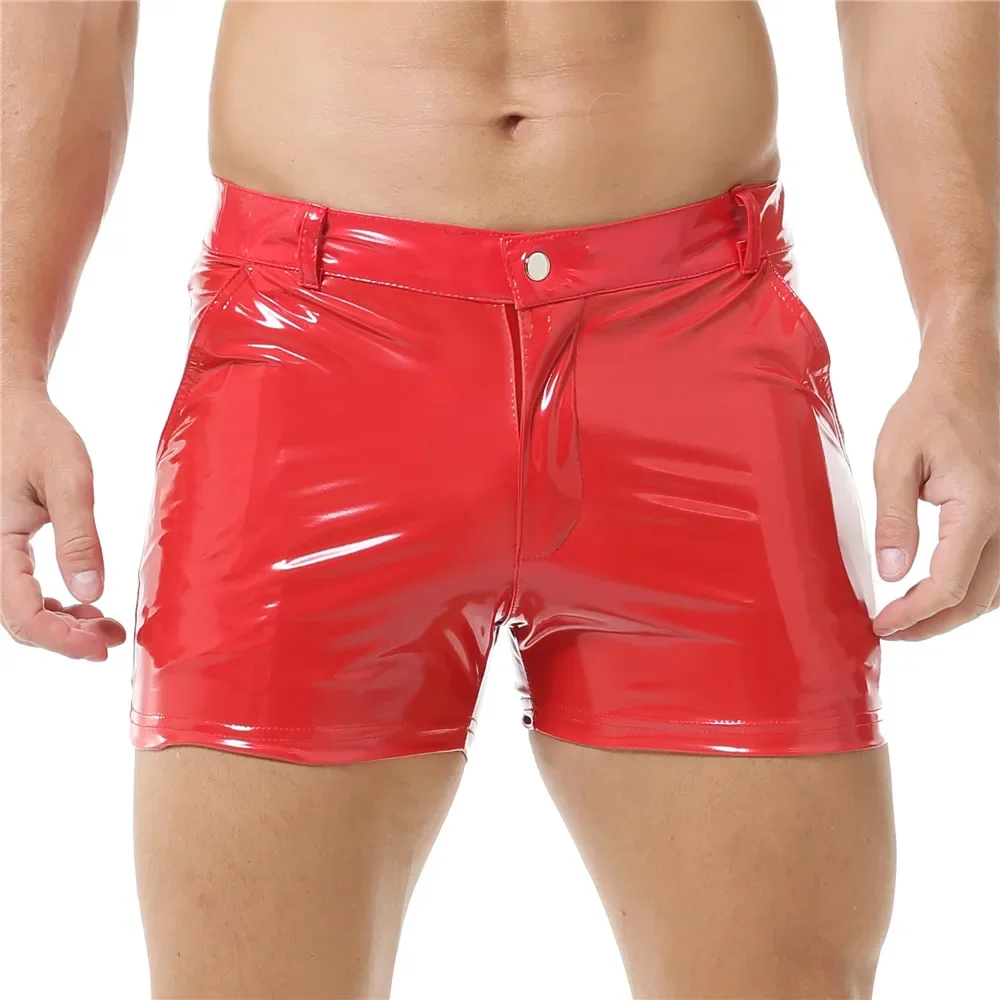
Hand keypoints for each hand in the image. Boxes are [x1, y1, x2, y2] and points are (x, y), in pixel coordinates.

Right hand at [1, 381, 125, 658]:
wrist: (7, 408)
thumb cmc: (35, 435)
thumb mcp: (68, 479)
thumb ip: (78, 536)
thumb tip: (91, 593)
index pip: (22, 614)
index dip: (62, 640)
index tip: (102, 648)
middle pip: (18, 620)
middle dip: (66, 638)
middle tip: (113, 639)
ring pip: (18, 610)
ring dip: (62, 626)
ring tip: (108, 627)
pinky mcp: (0, 550)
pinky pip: (19, 592)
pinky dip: (52, 606)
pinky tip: (86, 608)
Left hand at [872, 358, 999, 639]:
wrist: (969, 375)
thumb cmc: (930, 409)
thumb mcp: (895, 460)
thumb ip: (894, 519)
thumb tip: (893, 573)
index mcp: (980, 508)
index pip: (949, 584)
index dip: (914, 614)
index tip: (882, 625)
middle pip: (979, 597)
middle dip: (934, 623)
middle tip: (892, 632)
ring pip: (997, 589)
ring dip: (957, 611)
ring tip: (912, 618)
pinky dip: (976, 590)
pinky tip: (943, 592)